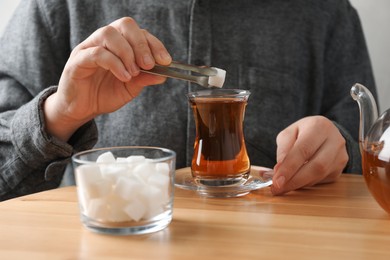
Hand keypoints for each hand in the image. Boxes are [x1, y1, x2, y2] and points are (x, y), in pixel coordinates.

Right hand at [44, 17, 171, 140]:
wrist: (82, 110)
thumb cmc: (104, 94)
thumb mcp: (130, 88)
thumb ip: (145, 78)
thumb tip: (164, 74)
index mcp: (118, 44)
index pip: (139, 32)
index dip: (154, 44)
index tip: (165, 60)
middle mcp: (103, 41)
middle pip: (124, 25)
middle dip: (141, 44)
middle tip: (149, 64)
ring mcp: (88, 48)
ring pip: (109, 34)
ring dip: (127, 53)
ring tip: (133, 73)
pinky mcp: (77, 60)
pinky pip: (96, 53)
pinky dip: (114, 64)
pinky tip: (123, 77)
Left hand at [271, 116, 347, 194]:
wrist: (323, 133)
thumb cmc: (303, 132)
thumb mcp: (288, 134)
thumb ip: (283, 149)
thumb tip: (279, 169)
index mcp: (319, 127)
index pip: (303, 150)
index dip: (289, 168)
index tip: (277, 181)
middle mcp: (335, 141)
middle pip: (315, 166)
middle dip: (294, 180)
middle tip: (277, 188)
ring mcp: (340, 156)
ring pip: (319, 175)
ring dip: (298, 184)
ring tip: (282, 186)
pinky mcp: (339, 168)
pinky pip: (321, 180)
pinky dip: (305, 183)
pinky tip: (295, 181)